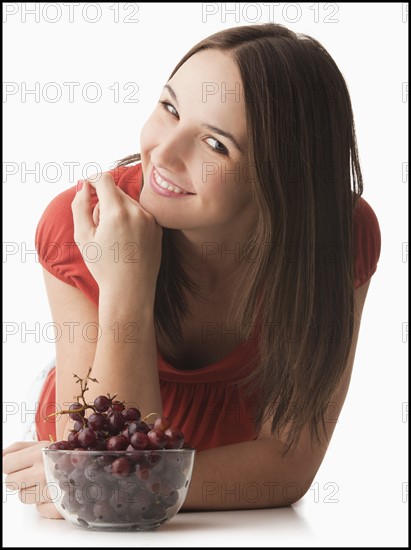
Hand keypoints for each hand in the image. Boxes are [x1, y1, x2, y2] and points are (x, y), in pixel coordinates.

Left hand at [3, 441, 62, 518]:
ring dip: (32, 491)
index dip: (11, 465)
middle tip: (35, 473)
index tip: (19, 465)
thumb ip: (17, 448)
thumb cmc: (62, 455)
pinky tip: (54, 492)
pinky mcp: (58, 507)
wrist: (92, 466)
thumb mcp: (42, 444)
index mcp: (39, 453)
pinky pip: (39, 509)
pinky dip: (45, 503)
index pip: (6, 464)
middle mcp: (44, 471)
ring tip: (46, 482)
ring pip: (22, 497)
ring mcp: (51, 491)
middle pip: (11, 482)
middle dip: (20, 478)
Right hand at [71, 172, 162, 301]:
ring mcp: (151, 220)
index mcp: (117, 211)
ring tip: (113, 236)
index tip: (87, 189)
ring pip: (129, 202)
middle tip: (97, 224)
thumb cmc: (103, 266)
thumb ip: (80, 206)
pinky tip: (126, 241)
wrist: (130, 290)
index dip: (92, 180)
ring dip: (118, 210)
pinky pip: (141, 214)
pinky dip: (131, 220)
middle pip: (116, 191)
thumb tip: (84, 185)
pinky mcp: (158, 228)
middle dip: (104, 200)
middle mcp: (138, 211)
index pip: (104, 178)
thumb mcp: (83, 236)